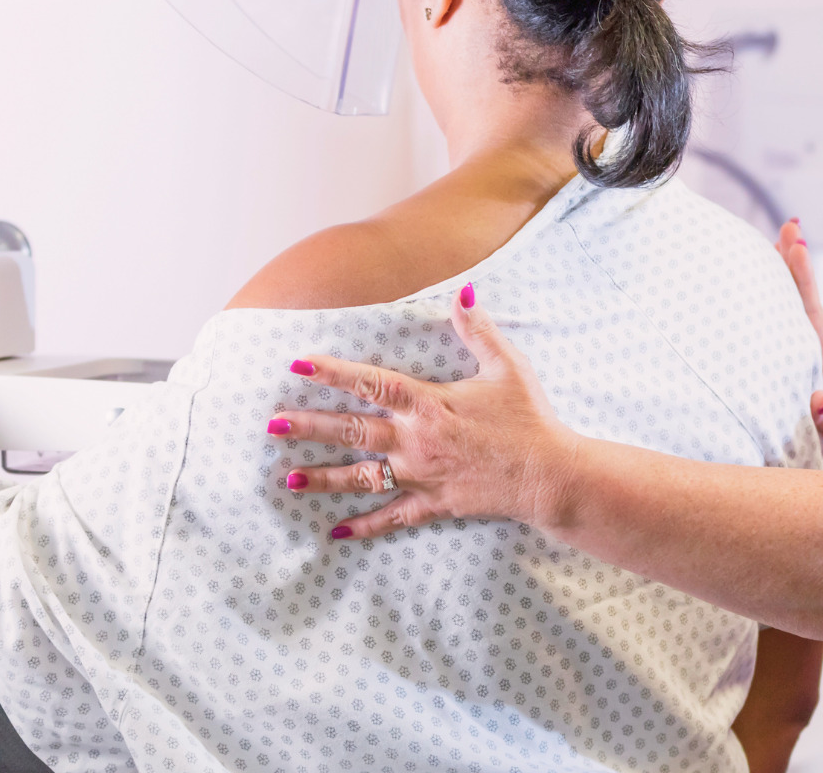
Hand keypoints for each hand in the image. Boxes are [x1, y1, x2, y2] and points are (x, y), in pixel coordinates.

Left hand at [270, 286, 583, 539]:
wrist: (549, 475)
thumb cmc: (530, 417)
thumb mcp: (507, 367)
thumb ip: (478, 330)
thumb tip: (464, 292)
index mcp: (430, 404)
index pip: (372, 384)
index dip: (334, 373)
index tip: (298, 364)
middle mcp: (417, 440)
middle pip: (352, 431)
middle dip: (310, 426)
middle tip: (273, 423)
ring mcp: (422, 475)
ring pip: (362, 477)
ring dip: (323, 477)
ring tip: (288, 478)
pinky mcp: (434, 503)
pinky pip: (392, 517)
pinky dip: (364, 525)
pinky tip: (336, 531)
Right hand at [774, 220, 822, 477]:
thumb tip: (822, 402)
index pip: (811, 311)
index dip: (802, 276)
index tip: (796, 240)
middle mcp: (818, 358)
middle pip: (800, 303)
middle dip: (792, 266)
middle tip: (786, 227)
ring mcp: (808, 368)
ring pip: (790, 318)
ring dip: (780, 286)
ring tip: (765, 252)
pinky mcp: (798, 381)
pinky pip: (779, 341)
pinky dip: (767, 319)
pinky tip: (752, 312)